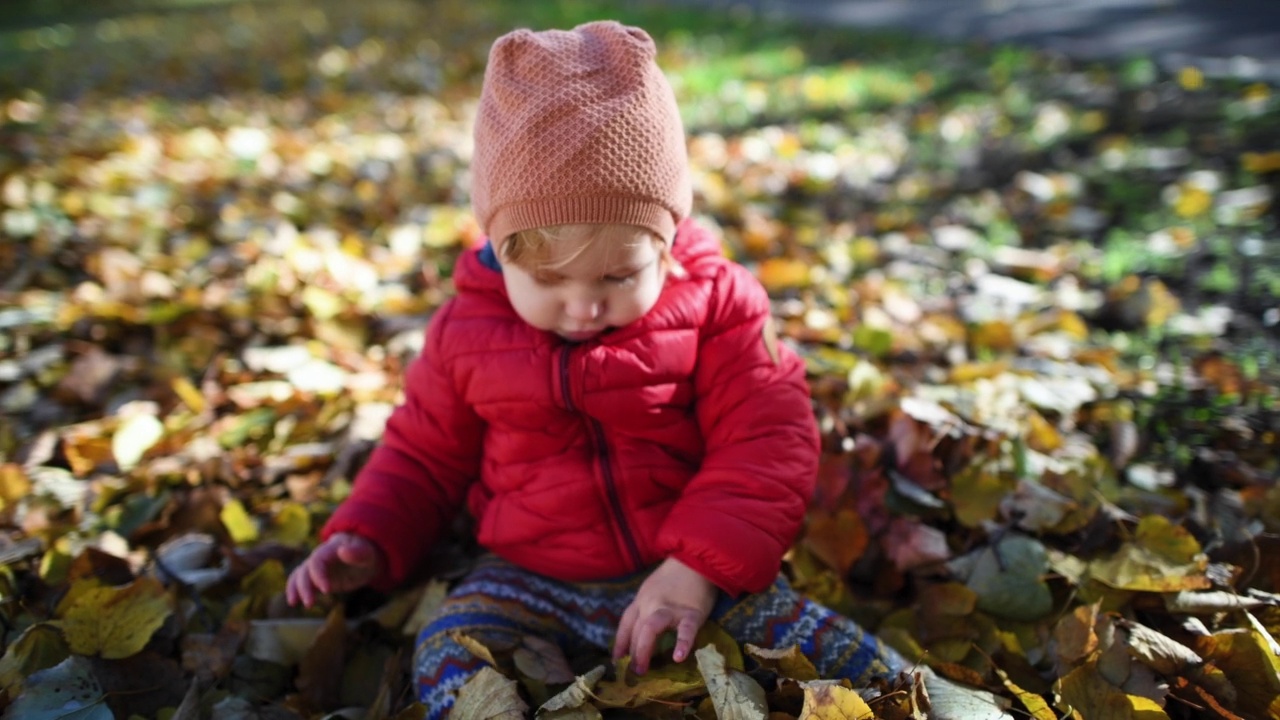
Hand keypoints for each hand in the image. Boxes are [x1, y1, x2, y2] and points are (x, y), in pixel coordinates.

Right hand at [285, 532, 384, 607]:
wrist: (365, 558)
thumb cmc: (367, 555)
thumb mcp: (367, 554)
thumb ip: (357, 552)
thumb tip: (342, 551)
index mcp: (331, 548)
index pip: (317, 560)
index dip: (318, 575)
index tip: (326, 590)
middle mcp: (320, 556)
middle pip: (305, 569)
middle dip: (305, 586)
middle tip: (310, 604)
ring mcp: (316, 567)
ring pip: (299, 575)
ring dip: (296, 588)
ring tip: (294, 603)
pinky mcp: (316, 577)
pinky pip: (300, 581)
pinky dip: (294, 589)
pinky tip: (293, 602)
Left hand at [612, 557, 717, 673]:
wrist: (697, 558)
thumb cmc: (675, 574)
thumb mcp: (653, 587)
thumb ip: (646, 605)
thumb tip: (640, 628)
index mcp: (642, 599)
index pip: (626, 623)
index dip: (620, 642)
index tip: (616, 659)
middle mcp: (651, 604)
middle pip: (636, 629)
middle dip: (631, 652)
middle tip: (632, 671)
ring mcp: (670, 608)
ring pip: (650, 628)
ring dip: (643, 650)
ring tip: (642, 669)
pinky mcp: (691, 613)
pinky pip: (685, 630)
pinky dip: (682, 644)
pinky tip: (678, 657)